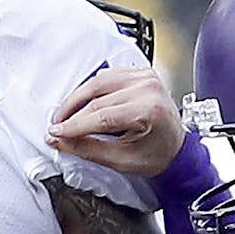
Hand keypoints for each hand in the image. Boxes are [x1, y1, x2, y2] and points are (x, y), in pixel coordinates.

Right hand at [47, 67, 184, 175]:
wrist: (178, 150)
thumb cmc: (158, 155)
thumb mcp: (120, 160)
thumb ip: (87, 148)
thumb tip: (60, 139)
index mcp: (149, 110)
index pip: (101, 116)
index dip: (74, 125)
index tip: (56, 132)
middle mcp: (149, 89)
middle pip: (97, 98)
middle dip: (72, 113)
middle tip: (57, 126)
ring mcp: (147, 78)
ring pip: (99, 82)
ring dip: (78, 98)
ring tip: (66, 115)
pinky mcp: (142, 74)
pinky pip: (108, 76)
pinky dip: (92, 88)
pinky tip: (83, 102)